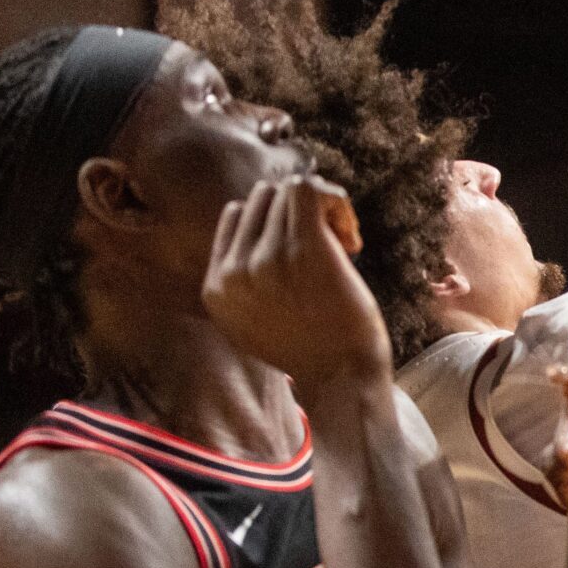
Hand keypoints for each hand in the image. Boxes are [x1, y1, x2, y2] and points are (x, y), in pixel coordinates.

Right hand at [202, 174, 387, 390]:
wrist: (342, 379)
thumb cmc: (313, 351)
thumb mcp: (253, 325)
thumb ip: (245, 285)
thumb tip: (260, 233)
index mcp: (216, 287)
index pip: (236, 215)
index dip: (275, 223)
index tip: (304, 253)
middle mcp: (234, 270)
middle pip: (262, 198)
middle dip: (297, 214)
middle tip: (331, 248)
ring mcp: (265, 256)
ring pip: (288, 192)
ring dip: (324, 212)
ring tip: (344, 247)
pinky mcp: (302, 247)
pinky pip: (309, 189)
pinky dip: (335, 201)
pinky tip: (350, 239)